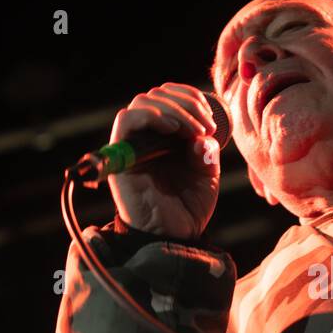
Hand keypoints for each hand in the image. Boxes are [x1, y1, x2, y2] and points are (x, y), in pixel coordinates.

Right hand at [108, 83, 221, 237]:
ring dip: (174, 108)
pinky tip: (174, 128)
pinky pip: (126, 120)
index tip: (211, 119)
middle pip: (157, 95)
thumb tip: (202, 138)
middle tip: (207, 126)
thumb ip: (206, 153)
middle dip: (187, 102)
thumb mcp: (207, 176)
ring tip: (194, 130)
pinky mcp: (121, 156)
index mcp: (166, 136)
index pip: (169, 97)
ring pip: (143, 101)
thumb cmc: (188, 208)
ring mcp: (132, 144)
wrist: (173, 237)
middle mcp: (146, 136)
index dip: (190, 97)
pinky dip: (151, 115)